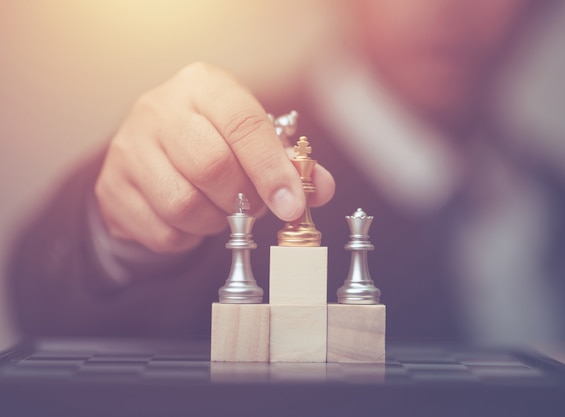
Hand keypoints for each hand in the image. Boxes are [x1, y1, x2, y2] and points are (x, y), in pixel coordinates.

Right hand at [95, 63, 334, 252]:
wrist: (148, 152)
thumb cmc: (212, 141)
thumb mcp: (251, 138)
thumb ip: (289, 162)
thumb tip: (321, 189)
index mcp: (202, 86)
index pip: (243, 125)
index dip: (272, 170)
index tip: (292, 204)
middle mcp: (159, 109)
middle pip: (211, 166)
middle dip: (243, 199)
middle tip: (252, 207)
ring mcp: (128, 148)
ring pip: (183, 204)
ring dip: (215, 221)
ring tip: (222, 211)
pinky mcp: (112, 188)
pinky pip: (162, 230)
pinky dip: (188, 236)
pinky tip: (192, 220)